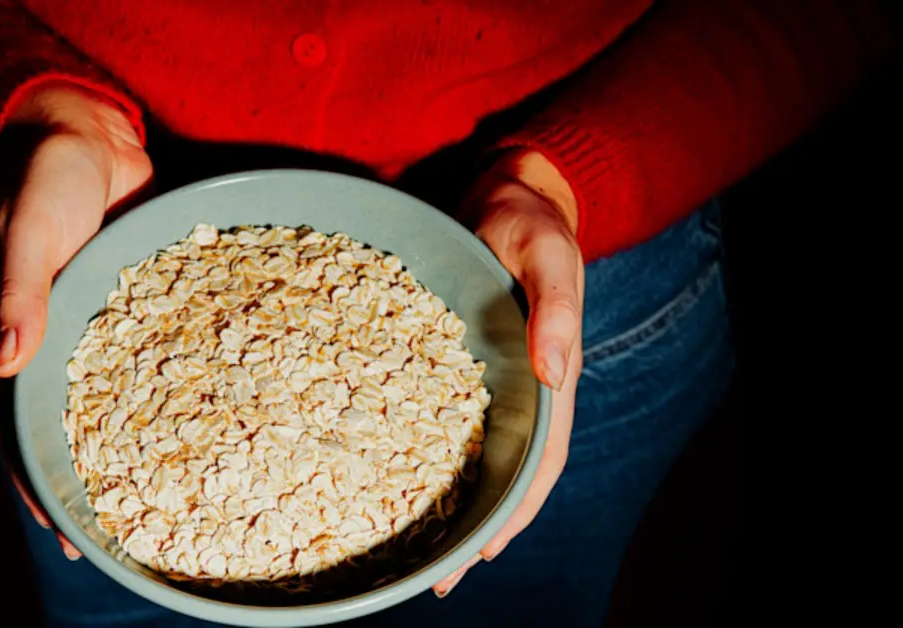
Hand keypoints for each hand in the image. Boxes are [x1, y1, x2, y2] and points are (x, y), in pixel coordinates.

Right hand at [0, 83, 152, 557]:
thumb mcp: (30, 230)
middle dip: (99, 476)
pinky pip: (164, 350)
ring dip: (145, 439)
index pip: (23, 423)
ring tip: (183, 489)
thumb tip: (6, 359)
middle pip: (78, 422)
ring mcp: (106, 323)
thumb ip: (19, 289)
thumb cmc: (46, 177)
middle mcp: (63, 339)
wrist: (91, 132)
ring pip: (124, 395)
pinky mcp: (145, 300)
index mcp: (21, 333)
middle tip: (134, 530)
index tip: (65, 529)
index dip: (40, 477)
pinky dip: (183, 382)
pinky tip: (219, 414)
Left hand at [433, 149, 583, 596]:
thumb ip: (556, 310)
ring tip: (402, 544)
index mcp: (546, 377)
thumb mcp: (547, 255)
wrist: (503, 190)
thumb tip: (556, 377)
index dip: (514, 512)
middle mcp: (515, 388)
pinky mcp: (449, 357)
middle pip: (499, 472)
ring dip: (442, 498)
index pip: (538, 462)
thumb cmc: (530, 222)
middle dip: (472, 526)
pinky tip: (382, 471)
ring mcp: (481, 377)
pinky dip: (417, 447)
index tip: (480, 554)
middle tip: (431, 577)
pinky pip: (433, 413)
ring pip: (465, 452)